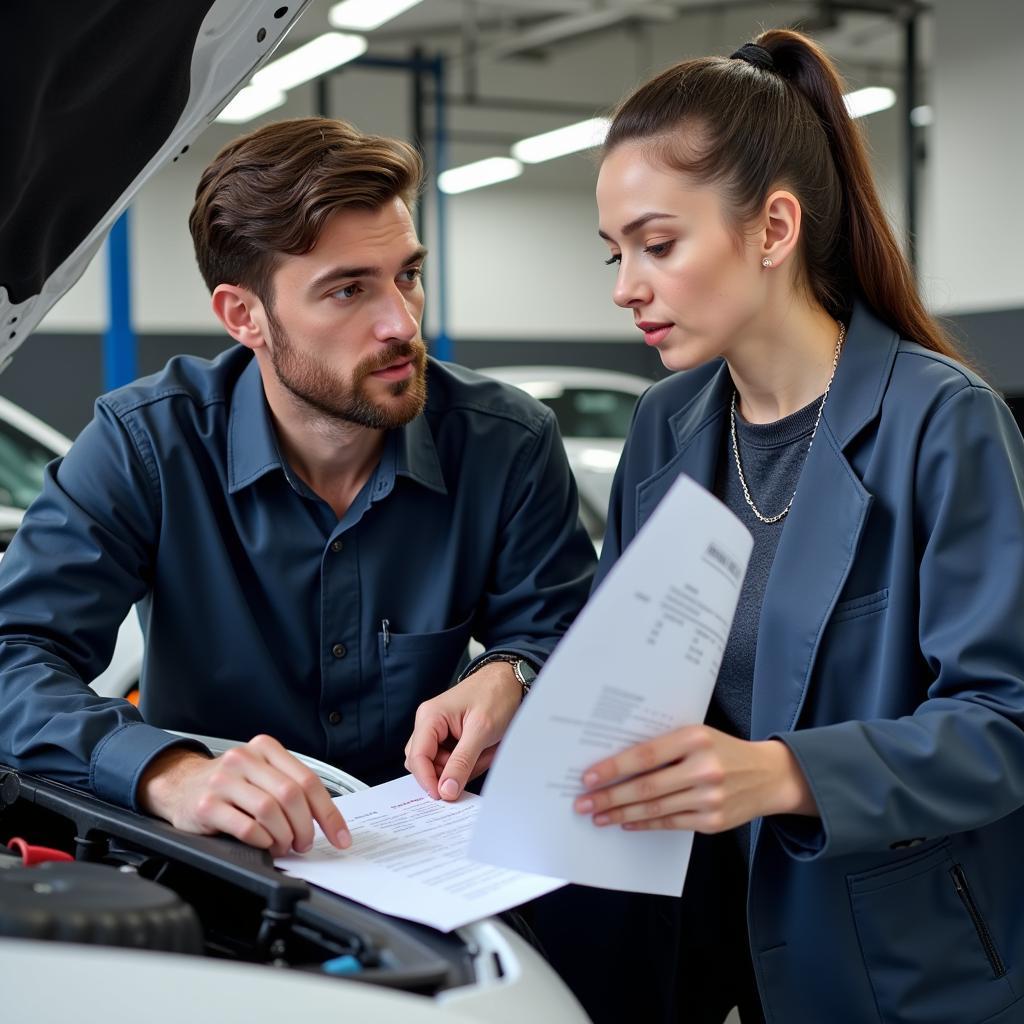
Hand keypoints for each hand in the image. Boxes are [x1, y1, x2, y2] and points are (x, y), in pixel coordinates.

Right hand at [138, 734, 350, 856]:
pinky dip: (262, 841)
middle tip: (305, 844)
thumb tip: (324, 820)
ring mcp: (224, 780)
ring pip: (270, 810)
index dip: (328, 812)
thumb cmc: (228, 784)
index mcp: (265, 748)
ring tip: (284, 846)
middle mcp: (245, 759)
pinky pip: (245, 827)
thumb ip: (288, 787)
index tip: (340, 836)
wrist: (179, 786)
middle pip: (291, 795)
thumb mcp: (260, 774)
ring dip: (284, 836)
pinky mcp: (207, 804)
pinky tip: (263, 844)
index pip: (308, 780)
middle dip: (305, 827)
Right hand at [405, 661, 521, 800]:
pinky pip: (451, 759)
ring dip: (461, 767)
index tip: (444, 796)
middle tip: (474, 765)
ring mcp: (438, 730)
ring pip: (439, 764)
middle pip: (424, 763)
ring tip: (484, 752)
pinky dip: (467, 762)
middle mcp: (429, 723)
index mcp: (430, 717)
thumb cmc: (495, 695)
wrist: (511, 680)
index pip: (416, 758)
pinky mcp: (450, 736)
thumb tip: (446, 790)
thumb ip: (462, 762)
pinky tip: (483, 750)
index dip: (428, 780)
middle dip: (448, 771)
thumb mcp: (481, 731)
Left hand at [573, 725, 816, 832]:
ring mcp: (709, 797)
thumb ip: (665, 746)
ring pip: (655, 808)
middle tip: (584, 803)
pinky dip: (644, 823)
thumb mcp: (698, 735)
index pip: (645, 754)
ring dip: (621, 813)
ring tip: (598, 816)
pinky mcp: (712, 821)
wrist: (769, 775)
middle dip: (610, 796)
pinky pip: (669, 823)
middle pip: (646, 786)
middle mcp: (704, 768)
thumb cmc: (723, 750)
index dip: (614, 767)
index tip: (589, 776)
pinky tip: (626, 822)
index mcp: (696, 738)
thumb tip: (617, 761)